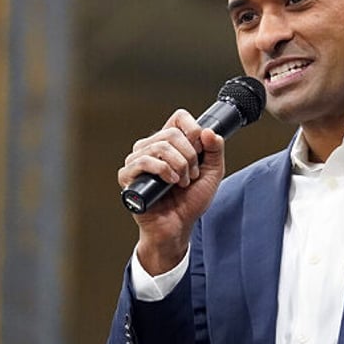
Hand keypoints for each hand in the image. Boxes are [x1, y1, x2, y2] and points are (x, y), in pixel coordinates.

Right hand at [118, 109, 224, 273]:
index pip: (179, 118)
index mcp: (170, 143)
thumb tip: (208, 131)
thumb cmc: (190, 201)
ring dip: (179, 166)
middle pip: (172, 133)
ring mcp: (137, 160)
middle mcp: (151, 147)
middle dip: (190, 156)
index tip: (201, 150)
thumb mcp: (212, 173)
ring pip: (159, 146)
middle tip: (193, 175)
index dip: (193, 129)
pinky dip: (163, 170)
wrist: (178, 226)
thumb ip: (215, 151)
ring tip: (183, 182)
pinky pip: (143, 161)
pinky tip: (171, 182)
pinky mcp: (128, 176)